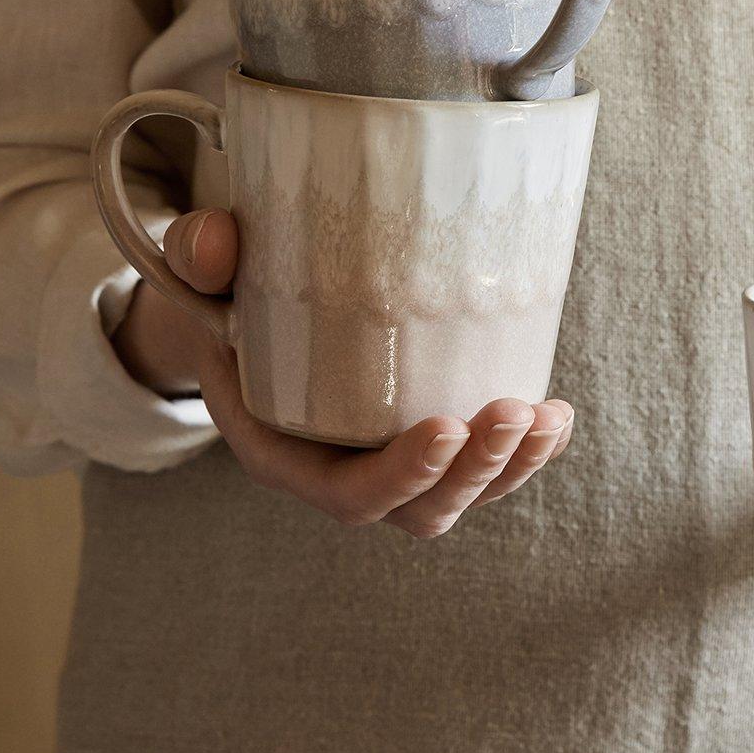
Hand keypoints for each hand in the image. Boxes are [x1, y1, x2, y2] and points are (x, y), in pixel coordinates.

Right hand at [111, 208, 574, 537]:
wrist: (243, 307)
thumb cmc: (223, 292)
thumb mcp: (198, 272)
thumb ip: (197, 255)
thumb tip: (214, 244)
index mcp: (283, 453)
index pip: (350, 494)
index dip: (402, 475)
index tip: (445, 427)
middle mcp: (342, 473)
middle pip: (420, 509)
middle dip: (474, 471)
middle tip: (512, 412)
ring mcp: (392, 463)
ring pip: (461, 497)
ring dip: (510, 466)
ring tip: (547, 417)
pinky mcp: (429, 442)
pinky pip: (484, 470)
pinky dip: (526, 453)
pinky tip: (556, 419)